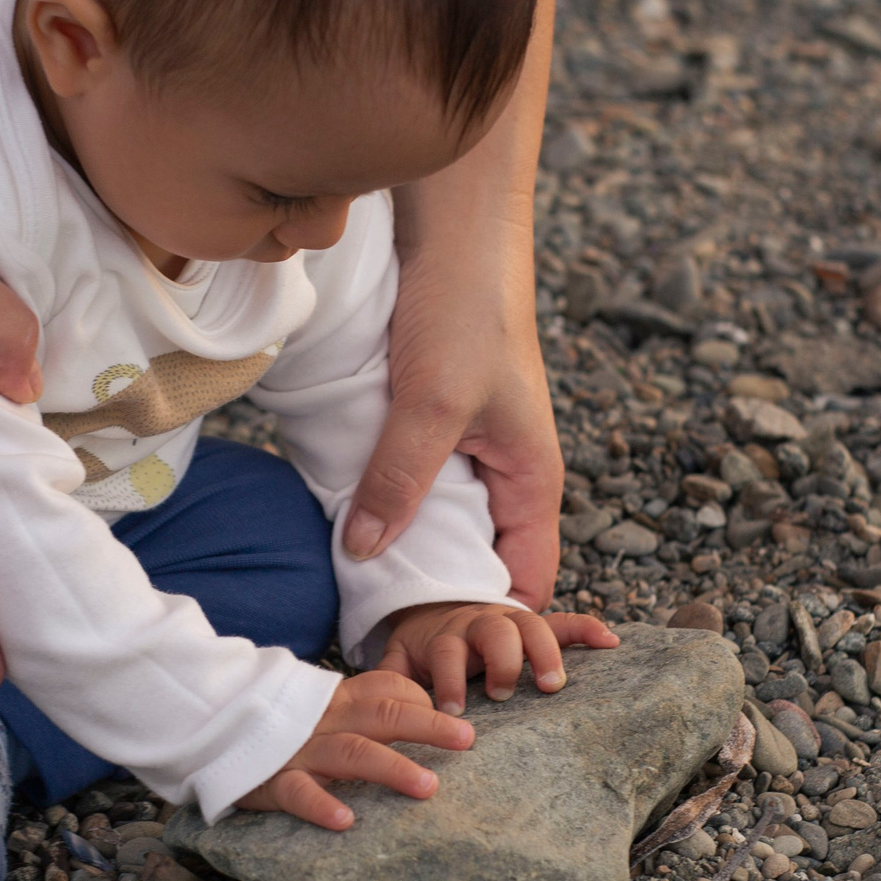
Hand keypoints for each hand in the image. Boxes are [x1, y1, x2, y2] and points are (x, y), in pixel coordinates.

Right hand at [239, 670, 471, 830]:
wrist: (211, 725)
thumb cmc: (283, 725)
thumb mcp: (324, 707)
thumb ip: (365, 707)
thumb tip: (421, 713)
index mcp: (340, 699)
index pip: (389, 688)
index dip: (423, 701)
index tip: (457, 726)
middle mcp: (327, 720)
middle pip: (383, 715)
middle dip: (428, 726)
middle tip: (466, 740)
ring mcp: (300, 750)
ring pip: (352, 753)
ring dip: (391, 768)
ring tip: (427, 787)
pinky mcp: (272, 780)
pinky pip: (298, 792)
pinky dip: (321, 805)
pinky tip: (346, 820)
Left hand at [347, 145, 565, 610]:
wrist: (453, 227)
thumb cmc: (465, 309)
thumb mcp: (430, 404)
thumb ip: (399, 480)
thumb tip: (366, 554)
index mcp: (533, 481)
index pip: (525, 584)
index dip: (488, 623)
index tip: (434, 652)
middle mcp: (507, 474)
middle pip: (480, 562)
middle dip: (440, 597)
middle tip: (383, 631)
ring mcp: (470, 450)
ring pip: (441, 523)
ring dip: (406, 549)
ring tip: (360, 589)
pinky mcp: (433, 425)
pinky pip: (414, 484)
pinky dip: (386, 504)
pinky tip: (347, 520)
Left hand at [379, 603, 619, 714]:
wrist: (439, 613)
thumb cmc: (422, 651)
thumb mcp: (399, 659)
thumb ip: (388, 677)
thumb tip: (372, 700)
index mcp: (446, 636)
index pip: (447, 653)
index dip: (449, 680)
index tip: (452, 710)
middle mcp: (480, 624)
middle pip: (495, 632)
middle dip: (501, 662)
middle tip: (502, 694)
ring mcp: (510, 622)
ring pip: (532, 627)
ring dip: (544, 653)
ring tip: (551, 685)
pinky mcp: (534, 626)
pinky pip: (565, 621)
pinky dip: (587, 628)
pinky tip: (610, 643)